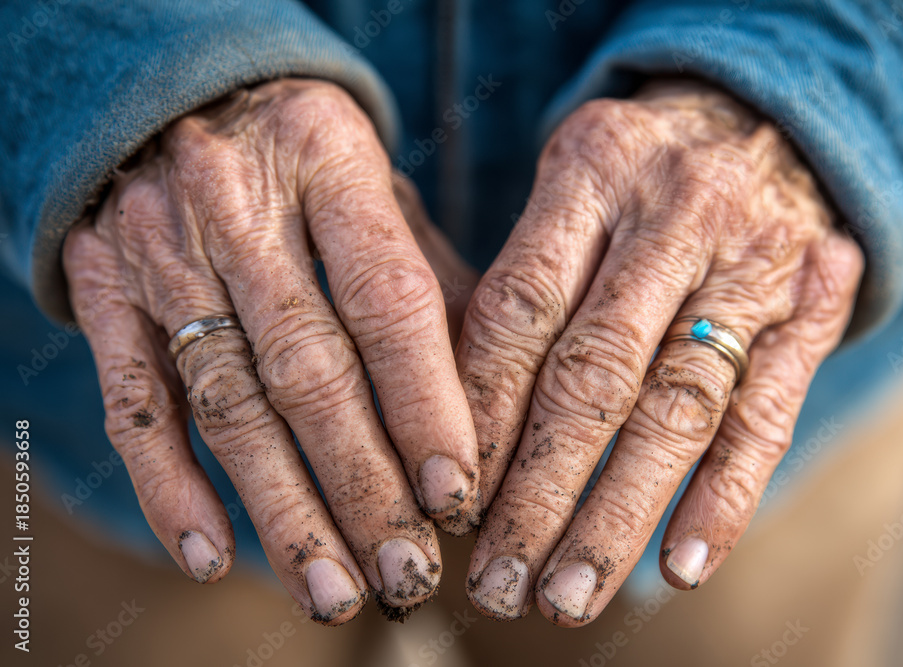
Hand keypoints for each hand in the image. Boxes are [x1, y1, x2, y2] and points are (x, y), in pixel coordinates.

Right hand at [62, 79, 479, 623]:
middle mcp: (238, 206)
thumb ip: (437, 288)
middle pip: (306, 368)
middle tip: (405, 574)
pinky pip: (134, 402)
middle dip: (360, 483)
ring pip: (226, 402)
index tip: (457, 496)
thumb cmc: (312, 164)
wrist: (183, 97)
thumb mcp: (384, 193)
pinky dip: (170, 488)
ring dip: (282, 510)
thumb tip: (493, 412)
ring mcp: (161, 251)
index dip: (425, 404)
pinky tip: (213, 560)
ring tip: (332, 592)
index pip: (387, 299)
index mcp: (330, 163)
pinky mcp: (104, 293)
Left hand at [459, 80, 862, 624]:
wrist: (773, 117)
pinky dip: (723, 500)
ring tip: (567, 594)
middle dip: (538, 488)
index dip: (480, 413)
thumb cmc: (639, 170)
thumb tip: (450, 419)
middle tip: (495, 580)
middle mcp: (672, 218)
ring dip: (617, 514)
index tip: (447, 499)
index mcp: (592, 172)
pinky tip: (678, 569)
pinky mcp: (810, 312)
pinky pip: (766, 416)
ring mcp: (749, 267)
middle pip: (593, 373)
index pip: (521, 311)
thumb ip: (520, 276)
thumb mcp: (571, 180)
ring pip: (676, 409)